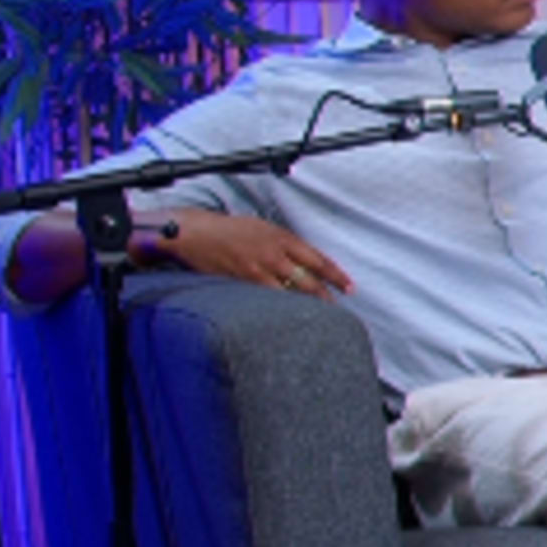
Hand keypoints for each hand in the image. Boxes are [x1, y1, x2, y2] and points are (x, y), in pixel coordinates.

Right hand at [149, 210, 351, 297]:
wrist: (196, 232)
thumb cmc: (231, 230)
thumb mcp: (264, 228)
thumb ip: (286, 245)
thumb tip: (307, 262)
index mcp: (283, 238)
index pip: (319, 259)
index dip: (337, 276)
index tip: (350, 288)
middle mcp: (275, 253)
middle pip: (310, 279)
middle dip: (327, 296)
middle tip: (339, 308)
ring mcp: (259, 269)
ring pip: (292, 292)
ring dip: (307, 305)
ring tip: (319, 318)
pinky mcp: (244, 281)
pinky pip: (268, 298)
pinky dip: (282, 307)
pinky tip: (289, 316)